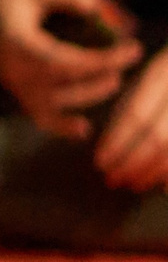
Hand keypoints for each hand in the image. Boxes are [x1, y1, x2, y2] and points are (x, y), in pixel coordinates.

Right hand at [0, 0, 138, 137]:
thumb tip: (108, 17)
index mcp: (17, 44)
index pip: (66, 61)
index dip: (102, 60)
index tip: (131, 49)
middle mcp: (13, 70)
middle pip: (64, 85)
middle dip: (102, 75)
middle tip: (126, 57)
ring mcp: (14, 84)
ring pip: (56, 104)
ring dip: (90, 95)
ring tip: (113, 79)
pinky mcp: (16, 90)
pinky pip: (39, 117)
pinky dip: (61, 126)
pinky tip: (83, 128)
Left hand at [93, 45, 167, 191]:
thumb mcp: (151, 77)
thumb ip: (133, 106)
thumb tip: (111, 146)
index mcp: (163, 74)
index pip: (136, 115)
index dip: (117, 142)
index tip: (100, 162)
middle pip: (158, 137)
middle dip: (133, 163)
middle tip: (113, 180)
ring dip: (155, 173)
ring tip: (135, 185)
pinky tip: (164, 188)